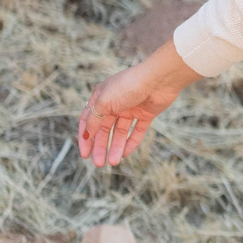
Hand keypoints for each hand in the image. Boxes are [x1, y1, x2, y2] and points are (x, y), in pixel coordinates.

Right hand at [78, 38, 199, 167]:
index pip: (88, 120)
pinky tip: (125, 154)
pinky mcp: (145, 114)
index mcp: (100, 97)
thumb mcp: (104, 102)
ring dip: (116, 147)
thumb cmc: (128, 86)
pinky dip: (131, 143)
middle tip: (100, 164)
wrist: (158, 79)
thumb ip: (94, 119)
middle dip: (101, 147)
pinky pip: (137, 131)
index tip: (84, 155)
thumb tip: (86, 136)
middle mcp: (114, 103)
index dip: (85, 138)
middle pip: (104, 129)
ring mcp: (130, 109)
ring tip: (114, 162)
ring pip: (120, 132)